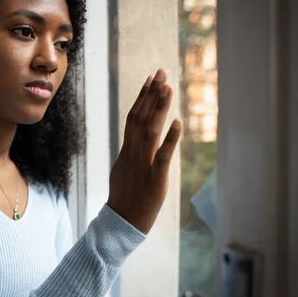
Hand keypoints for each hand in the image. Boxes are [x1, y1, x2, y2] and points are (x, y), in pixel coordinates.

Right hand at [107, 69, 181, 233]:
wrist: (121, 224)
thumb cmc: (123, 199)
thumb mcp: (122, 171)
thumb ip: (128, 153)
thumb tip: (132, 140)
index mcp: (126, 151)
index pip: (133, 118)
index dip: (141, 98)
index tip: (150, 79)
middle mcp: (133, 154)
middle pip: (140, 118)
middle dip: (151, 94)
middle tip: (161, 72)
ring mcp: (143, 165)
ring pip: (150, 131)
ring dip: (158, 108)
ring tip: (167, 87)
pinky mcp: (155, 179)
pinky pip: (163, 156)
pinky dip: (170, 138)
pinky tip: (177, 121)